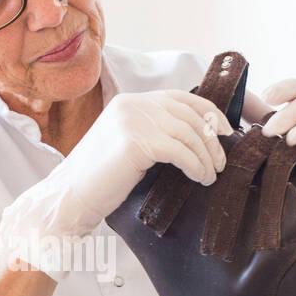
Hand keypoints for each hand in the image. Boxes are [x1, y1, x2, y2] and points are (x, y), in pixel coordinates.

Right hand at [0, 89, 231, 276]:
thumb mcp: (128, 145)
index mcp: (130, 101)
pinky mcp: (135, 142)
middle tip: (221, 163)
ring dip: (205, 156)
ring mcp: (132, 120)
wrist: (70, 197)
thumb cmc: (100, 179)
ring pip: (188, 133)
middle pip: (188, 115)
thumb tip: (197, 138)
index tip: (225, 133)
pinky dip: (195, 165)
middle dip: (212, 139)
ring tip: (210, 176)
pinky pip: (179, 151)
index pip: (180, 98)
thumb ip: (153, 132)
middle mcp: (132, 104)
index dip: (208, 113)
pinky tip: (199, 178)